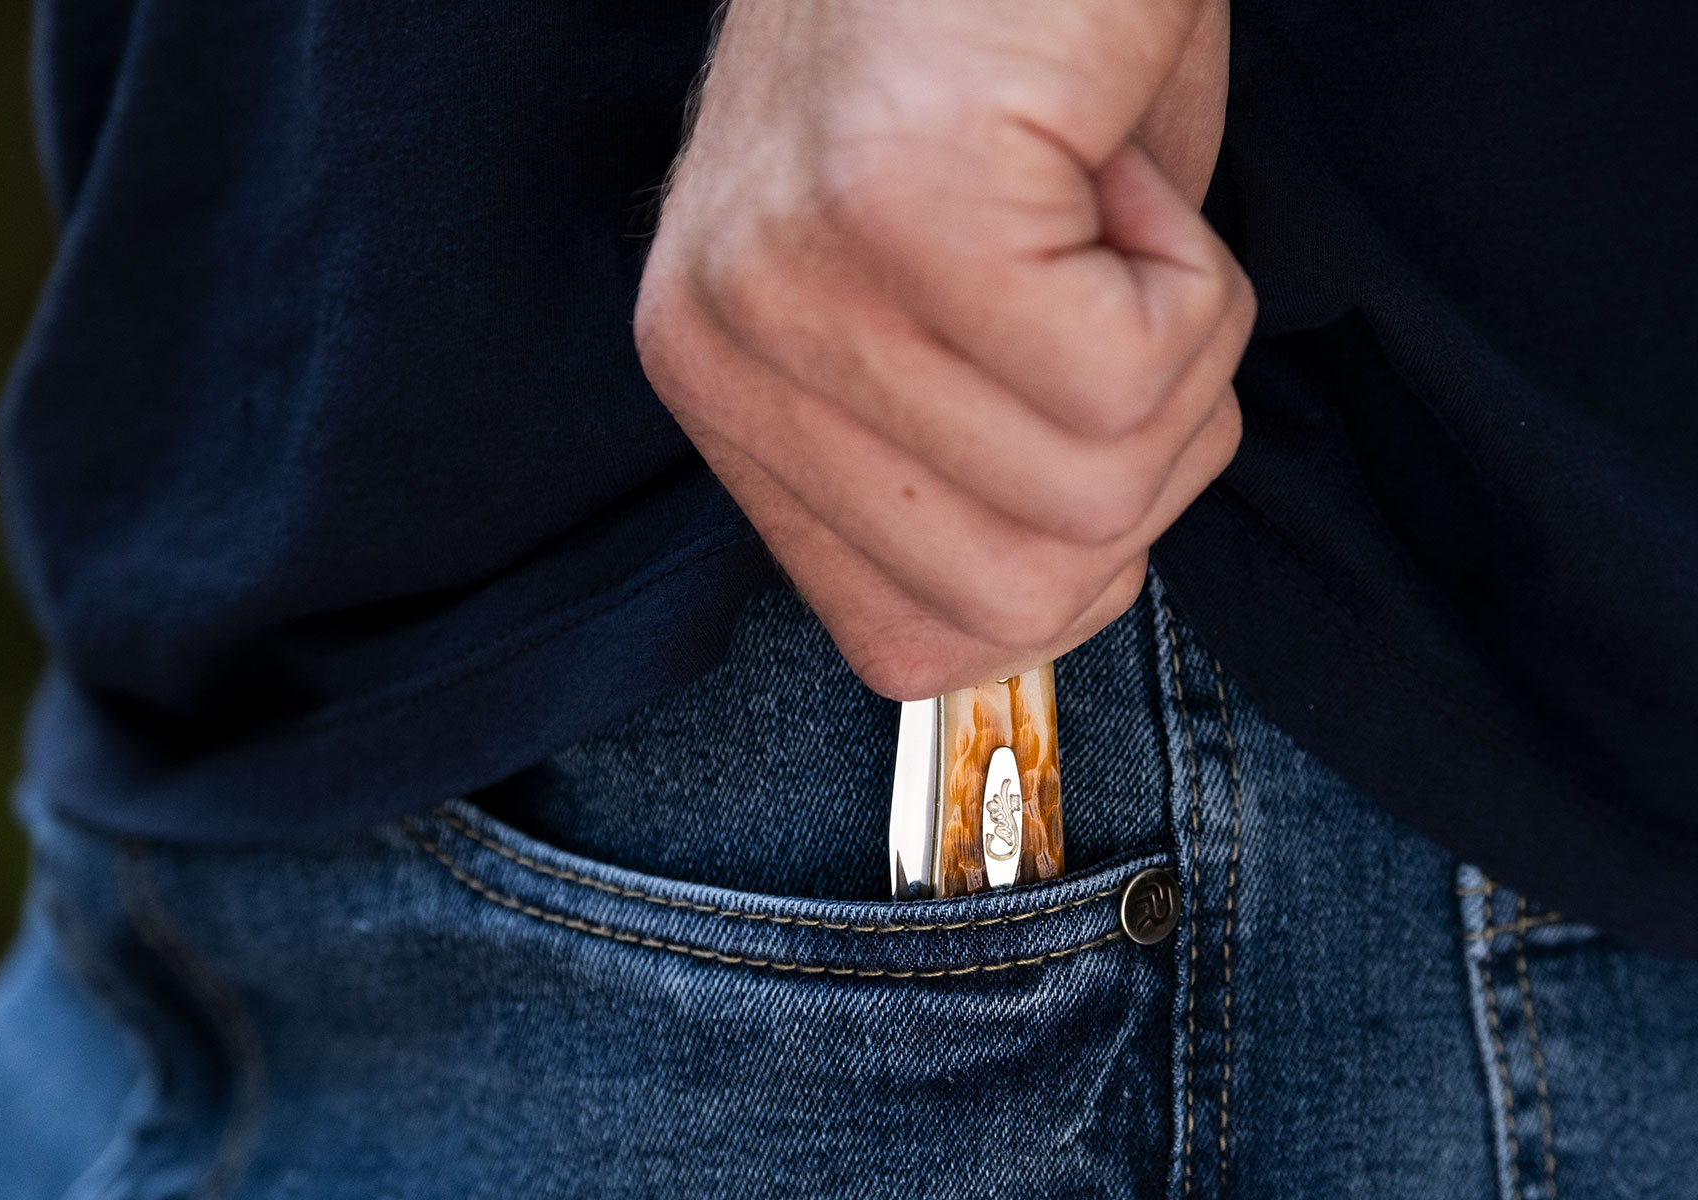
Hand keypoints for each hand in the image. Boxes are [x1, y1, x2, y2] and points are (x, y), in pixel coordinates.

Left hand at [635, 0, 1252, 698]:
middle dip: (1138, 462)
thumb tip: (1065, 585)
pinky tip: (1107, 158)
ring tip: (1102, 200)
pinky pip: (1132, 373)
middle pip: (1014, 599)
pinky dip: (1192, 275)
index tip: (1080, 404)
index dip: (1061, 570)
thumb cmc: (1013, 60)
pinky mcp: (900, 214)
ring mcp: (797, 288)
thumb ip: (979, 472)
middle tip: (1114, 289)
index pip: (905, 647)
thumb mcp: (965, 312)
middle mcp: (727, 355)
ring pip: (1091, 493)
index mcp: (728, 393)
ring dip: (1175, 349)